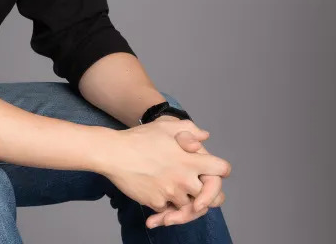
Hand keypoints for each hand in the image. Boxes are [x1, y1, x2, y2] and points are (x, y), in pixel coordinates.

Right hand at [102, 117, 231, 215]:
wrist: (114, 153)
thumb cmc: (139, 138)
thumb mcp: (166, 126)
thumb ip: (190, 130)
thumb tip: (205, 137)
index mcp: (191, 161)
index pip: (222, 170)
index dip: (220, 170)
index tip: (214, 172)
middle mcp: (184, 180)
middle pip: (211, 197)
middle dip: (208, 195)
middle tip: (199, 192)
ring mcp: (171, 193)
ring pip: (188, 205)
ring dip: (184, 200)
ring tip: (173, 189)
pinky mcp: (157, 203)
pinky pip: (168, 209)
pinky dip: (165, 206)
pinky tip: (157, 194)